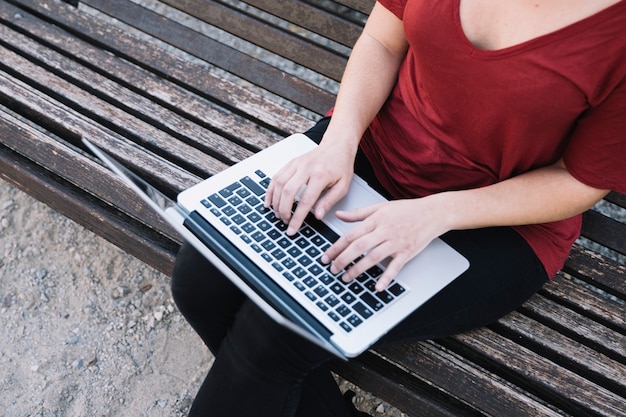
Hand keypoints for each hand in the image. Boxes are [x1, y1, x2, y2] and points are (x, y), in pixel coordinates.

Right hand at [265, 142, 354, 234]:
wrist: (337, 145)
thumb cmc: (341, 165)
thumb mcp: (343, 186)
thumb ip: (329, 201)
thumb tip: (317, 216)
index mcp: (320, 175)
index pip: (305, 201)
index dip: (297, 217)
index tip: (292, 229)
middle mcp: (306, 168)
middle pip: (288, 192)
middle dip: (283, 210)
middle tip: (285, 222)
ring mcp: (296, 164)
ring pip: (279, 184)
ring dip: (276, 202)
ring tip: (278, 214)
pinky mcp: (291, 163)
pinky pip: (276, 176)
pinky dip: (270, 190)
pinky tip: (269, 201)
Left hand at [321, 198, 447, 290]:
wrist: (432, 213)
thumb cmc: (407, 210)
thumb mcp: (380, 207)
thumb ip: (358, 213)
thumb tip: (339, 215)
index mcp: (376, 220)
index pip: (351, 234)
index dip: (336, 247)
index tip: (326, 256)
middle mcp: (385, 231)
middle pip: (359, 246)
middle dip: (343, 259)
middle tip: (332, 269)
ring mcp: (396, 242)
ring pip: (373, 257)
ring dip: (358, 269)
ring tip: (346, 278)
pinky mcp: (407, 252)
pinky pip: (395, 267)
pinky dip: (386, 278)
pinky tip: (377, 286)